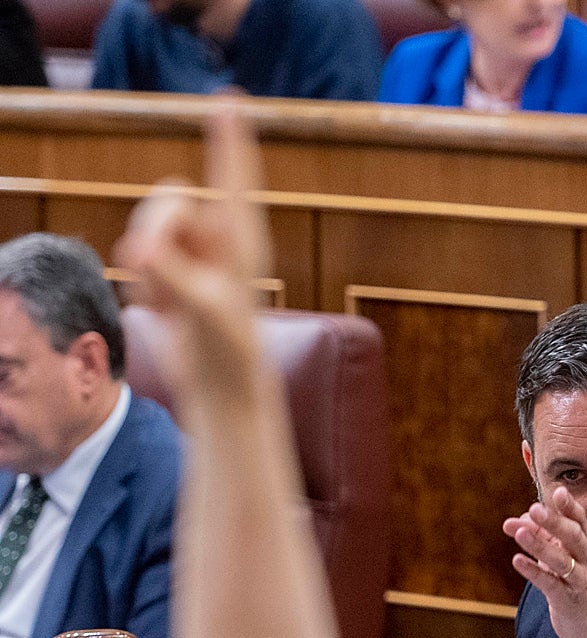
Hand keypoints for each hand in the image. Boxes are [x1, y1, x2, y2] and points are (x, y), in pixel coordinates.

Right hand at [113, 100, 271, 407]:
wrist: (218, 382)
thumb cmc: (227, 347)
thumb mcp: (205, 311)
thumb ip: (174, 277)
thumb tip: (143, 256)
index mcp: (241, 239)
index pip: (234, 178)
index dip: (229, 140)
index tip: (229, 100)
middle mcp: (219, 238)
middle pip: (171, 197)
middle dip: (154, 223)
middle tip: (147, 263)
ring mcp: (194, 252)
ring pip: (150, 223)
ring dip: (146, 260)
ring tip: (165, 298)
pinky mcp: (172, 270)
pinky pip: (138, 255)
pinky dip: (143, 284)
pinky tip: (164, 308)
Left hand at [503, 487, 586, 637]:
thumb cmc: (572, 580)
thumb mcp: (558, 554)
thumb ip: (538, 535)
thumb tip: (516, 520)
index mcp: (585, 544)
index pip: (580, 522)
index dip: (570, 507)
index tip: (558, 491)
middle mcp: (586, 560)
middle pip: (574, 537)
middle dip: (555, 522)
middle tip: (536, 509)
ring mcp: (579, 580)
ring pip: (562, 561)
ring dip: (540, 546)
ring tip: (520, 533)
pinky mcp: (567, 600)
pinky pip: (550, 584)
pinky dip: (533, 572)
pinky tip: (517, 561)